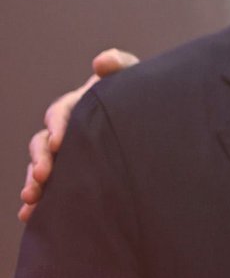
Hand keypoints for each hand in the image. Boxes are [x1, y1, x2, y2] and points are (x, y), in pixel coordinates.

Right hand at [18, 49, 140, 221]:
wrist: (152, 119)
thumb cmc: (139, 95)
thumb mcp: (133, 77)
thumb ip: (119, 65)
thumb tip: (101, 61)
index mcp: (77, 105)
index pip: (60, 113)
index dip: (57, 126)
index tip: (58, 142)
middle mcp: (67, 130)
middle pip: (42, 144)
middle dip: (39, 160)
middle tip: (42, 176)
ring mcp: (68, 154)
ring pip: (41, 168)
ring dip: (33, 183)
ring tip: (31, 199)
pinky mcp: (72, 174)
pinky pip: (49, 189)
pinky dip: (36, 202)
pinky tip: (28, 216)